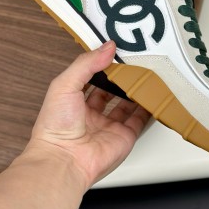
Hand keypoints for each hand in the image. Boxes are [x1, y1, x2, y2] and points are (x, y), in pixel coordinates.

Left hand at [25, 40, 150, 190]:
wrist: (64, 161)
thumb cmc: (55, 127)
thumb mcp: (65, 84)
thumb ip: (87, 63)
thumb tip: (107, 47)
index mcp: (73, 100)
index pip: (91, 77)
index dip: (102, 64)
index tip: (115, 51)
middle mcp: (91, 114)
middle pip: (111, 91)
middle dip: (121, 77)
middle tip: (133, 61)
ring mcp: (108, 125)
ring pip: (126, 104)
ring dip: (135, 91)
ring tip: (145, 74)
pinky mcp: (124, 136)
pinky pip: (140, 120)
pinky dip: (147, 109)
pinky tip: (153, 96)